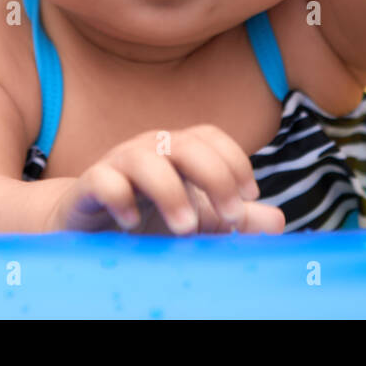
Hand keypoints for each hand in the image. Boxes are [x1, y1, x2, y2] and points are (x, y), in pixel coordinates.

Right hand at [46, 125, 284, 235]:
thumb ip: (234, 218)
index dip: (234, 160)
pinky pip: (103, 180)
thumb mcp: (197, 218)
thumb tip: (279, 219)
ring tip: (186, 229)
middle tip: (231, 216)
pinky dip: (120, 198)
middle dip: (214, 176)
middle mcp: (150, 149)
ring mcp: (117, 164)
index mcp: (177, 150)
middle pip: (186, 143)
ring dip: (170, 191)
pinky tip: (133, 224)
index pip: (210, 137)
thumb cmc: (148, 217)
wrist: (86, 227)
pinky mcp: (88, 185)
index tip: (250, 196)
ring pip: (145, 159)